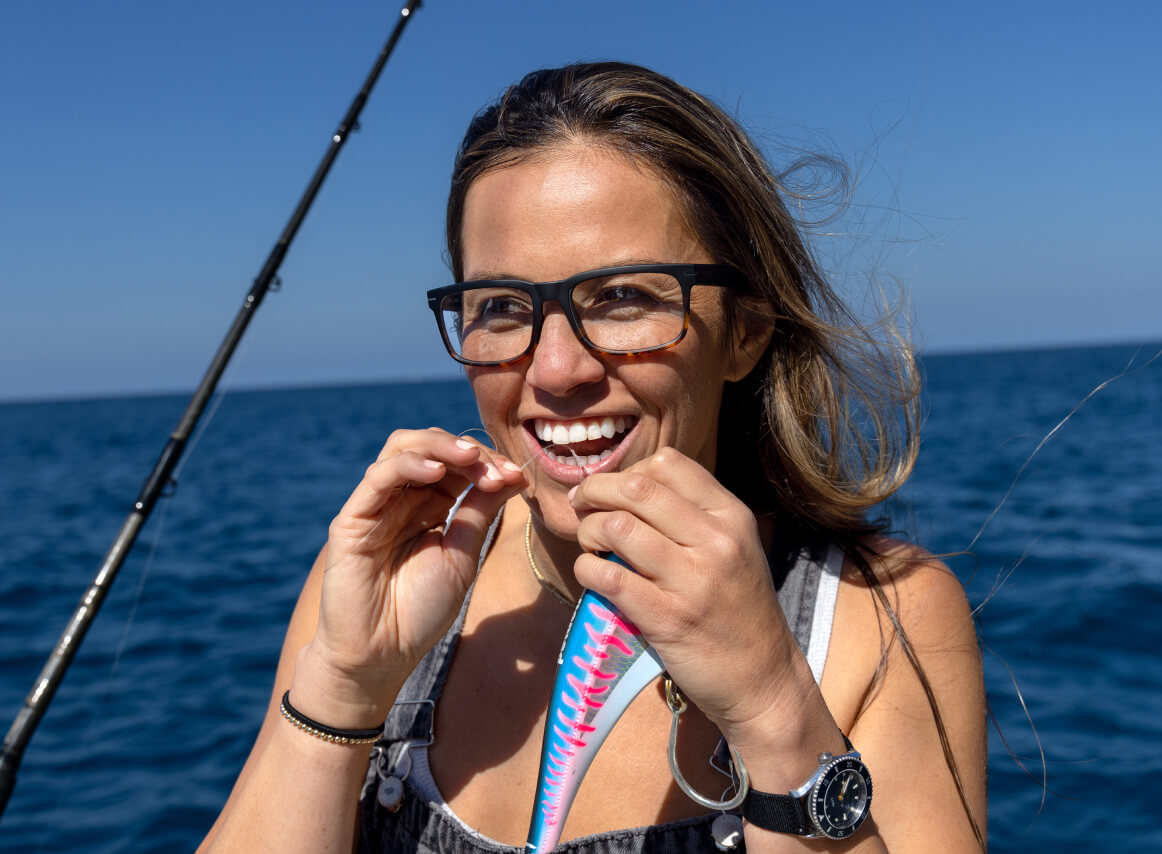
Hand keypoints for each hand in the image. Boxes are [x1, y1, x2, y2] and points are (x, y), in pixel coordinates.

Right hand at [299, 429, 525, 717]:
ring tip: (468, 457)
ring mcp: (375, 505)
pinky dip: (408, 464)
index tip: (515, 475)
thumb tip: (512, 474)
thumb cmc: (420, 611)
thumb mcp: (461, 555)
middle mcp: (402, 499)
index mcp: (430, 507)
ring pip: (402, 449)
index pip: (456, 465)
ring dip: (440, 447)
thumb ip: (479, 512)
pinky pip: (378, 477)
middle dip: (467, 451)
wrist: (381, 655)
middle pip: (431, 447)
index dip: (486, 463)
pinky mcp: (352, 518)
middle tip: (496, 468)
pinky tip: (435, 470)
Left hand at [568, 447, 802, 742]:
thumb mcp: (735, 548)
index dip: (627, 472)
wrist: (763, 680)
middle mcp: (716, 541)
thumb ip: (693, 516)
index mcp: (731, 516)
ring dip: (589, 531)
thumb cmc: (739, 610)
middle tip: (581, 507)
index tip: (610, 492)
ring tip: (591, 546)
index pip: (667, 464)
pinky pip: (610, 579)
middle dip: (595, 491)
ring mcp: (693, 580)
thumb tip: (629, 490)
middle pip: (637, 488)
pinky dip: (587, 570)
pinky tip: (591, 575)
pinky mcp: (668, 619)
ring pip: (618, 527)